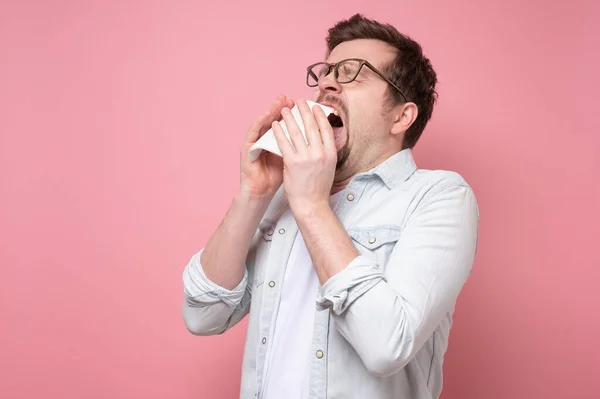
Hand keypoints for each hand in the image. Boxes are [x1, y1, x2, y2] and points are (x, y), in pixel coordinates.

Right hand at [239, 95, 294, 198]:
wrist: (262, 191)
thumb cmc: (278, 177)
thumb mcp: (293, 159)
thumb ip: (300, 147)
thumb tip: (317, 137)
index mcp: (277, 142)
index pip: (286, 125)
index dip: (295, 116)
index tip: (304, 107)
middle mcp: (265, 139)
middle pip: (275, 120)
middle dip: (285, 109)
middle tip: (293, 99)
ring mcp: (255, 142)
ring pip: (264, 122)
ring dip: (272, 110)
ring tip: (280, 101)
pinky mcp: (247, 146)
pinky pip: (254, 131)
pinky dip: (261, 121)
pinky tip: (268, 114)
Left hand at [272, 99, 336, 215]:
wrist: (311, 204)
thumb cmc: (319, 187)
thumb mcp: (329, 167)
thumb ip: (326, 151)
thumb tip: (325, 136)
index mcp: (330, 154)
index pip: (326, 129)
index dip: (319, 115)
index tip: (314, 106)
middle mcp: (320, 153)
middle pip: (311, 126)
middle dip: (304, 111)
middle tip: (299, 101)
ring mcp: (306, 158)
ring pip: (296, 132)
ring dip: (289, 118)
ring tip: (284, 109)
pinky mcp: (292, 163)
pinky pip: (284, 142)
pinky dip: (279, 131)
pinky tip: (275, 124)